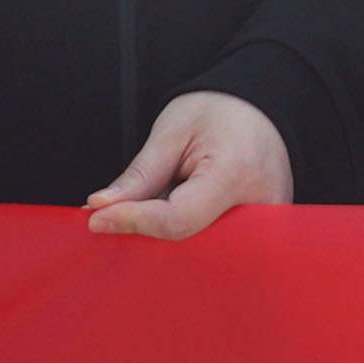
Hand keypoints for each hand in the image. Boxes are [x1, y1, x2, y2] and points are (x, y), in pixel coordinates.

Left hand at [86, 89, 292, 236]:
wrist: (261, 109)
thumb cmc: (219, 112)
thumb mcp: (172, 132)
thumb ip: (140, 176)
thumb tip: (100, 210)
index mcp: (234, 175)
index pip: (176, 220)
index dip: (133, 221)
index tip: (96, 218)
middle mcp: (259, 208)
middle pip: (190, 245)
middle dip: (148, 236)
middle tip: (117, 217)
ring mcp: (267, 224)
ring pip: (202, 253)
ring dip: (167, 239)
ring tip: (146, 212)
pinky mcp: (265, 234)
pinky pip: (218, 249)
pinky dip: (187, 238)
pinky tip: (169, 218)